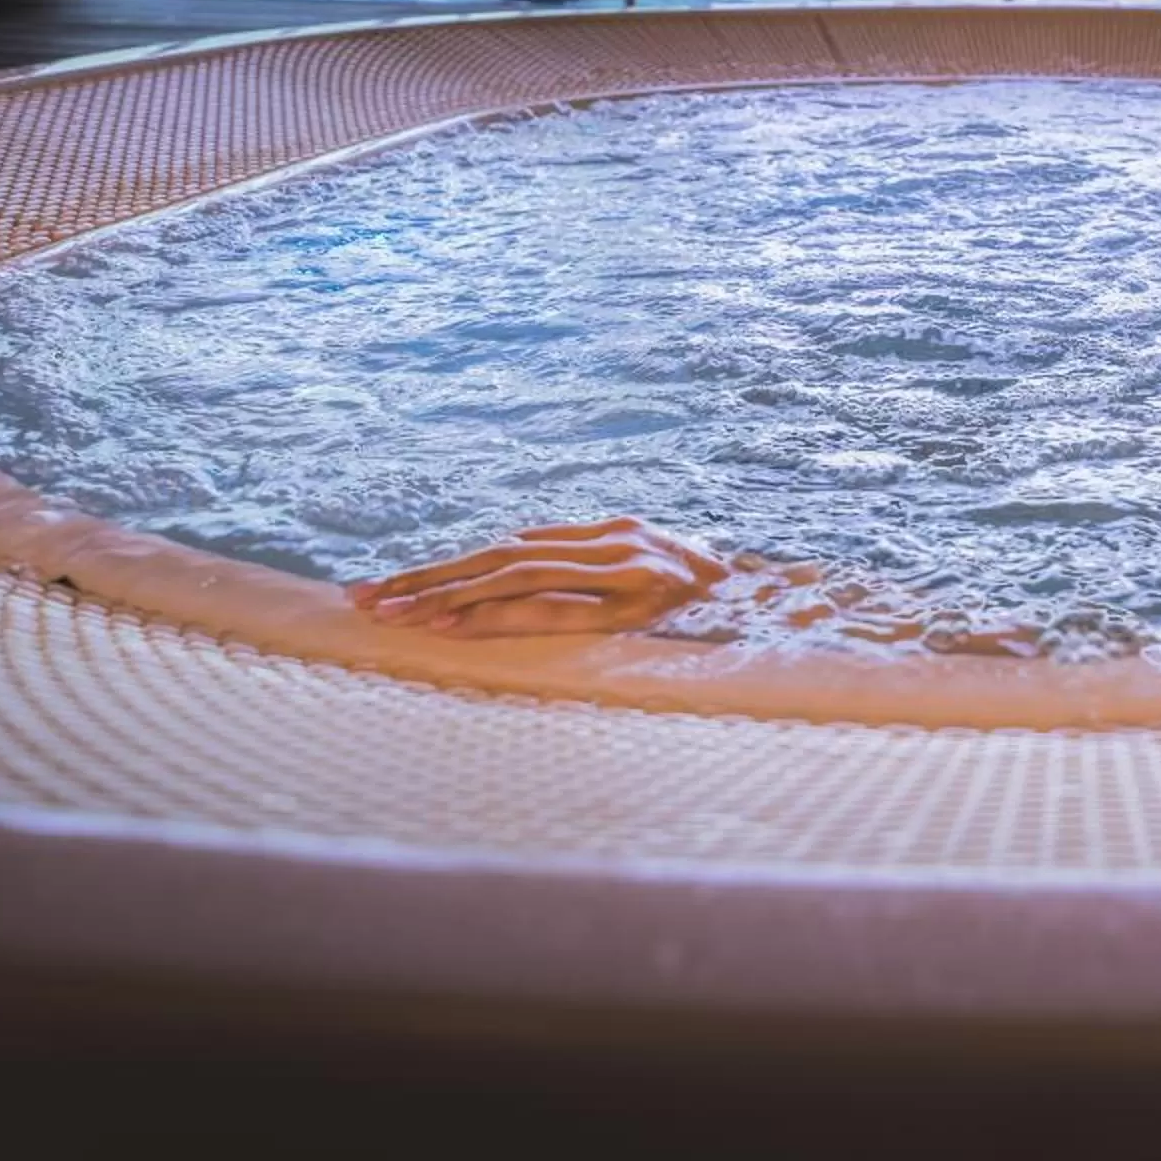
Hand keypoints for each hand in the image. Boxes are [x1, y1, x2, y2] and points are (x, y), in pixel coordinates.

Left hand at [345, 518, 731, 638]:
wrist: (799, 611)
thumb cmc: (729, 614)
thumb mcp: (661, 590)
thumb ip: (607, 587)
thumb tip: (537, 606)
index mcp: (614, 535)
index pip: (513, 545)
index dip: (449, 564)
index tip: (391, 585)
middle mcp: (616, 541)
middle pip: (500, 553)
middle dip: (426, 574)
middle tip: (361, 597)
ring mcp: (629, 569)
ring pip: (515, 572)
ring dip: (444, 594)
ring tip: (390, 614)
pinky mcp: (639, 601)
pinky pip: (556, 606)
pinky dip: (499, 614)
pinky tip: (453, 625)